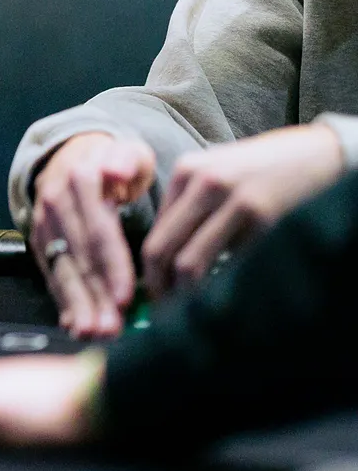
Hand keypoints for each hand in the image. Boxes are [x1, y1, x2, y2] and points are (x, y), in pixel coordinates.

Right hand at [30, 133, 152, 337]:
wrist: (74, 155)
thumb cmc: (115, 163)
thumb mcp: (130, 152)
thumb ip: (128, 159)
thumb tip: (116, 171)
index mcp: (81, 179)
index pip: (98, 230)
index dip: (111, 266)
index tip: (125, 297)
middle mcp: (56, 201)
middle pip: (78, 255)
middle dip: (94, 297)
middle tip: (110, 330)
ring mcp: (43, 221)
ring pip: (61, 269)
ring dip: (77, 305)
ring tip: (93, 334)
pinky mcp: (37, 238)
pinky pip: (51, 273)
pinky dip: (63, 301)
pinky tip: (75, 325)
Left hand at [142, 124, 343, 298]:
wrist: (320, 154)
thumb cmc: (264, 170)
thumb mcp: (216, 174)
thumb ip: (188, 207)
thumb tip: (163, 260)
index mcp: (186, 171)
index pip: (154, 234)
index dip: (150, 271)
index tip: (155, 295)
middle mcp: (204, 183)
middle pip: (162, 250)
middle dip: (160, 289)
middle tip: (165, 316)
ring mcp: (235, 202)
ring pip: (190, 264)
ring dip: (184, 296)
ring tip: (190, 314)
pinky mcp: (265, 220)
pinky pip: (231, 266)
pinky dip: (223, 287)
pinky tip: (226, 297)